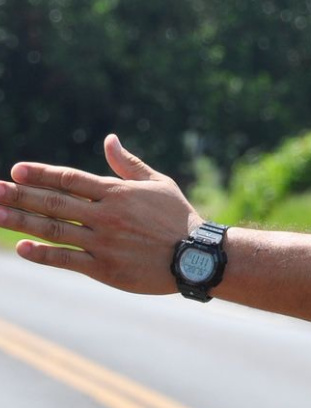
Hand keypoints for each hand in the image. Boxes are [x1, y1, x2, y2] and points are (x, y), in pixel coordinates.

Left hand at [0, 134, 201, 293]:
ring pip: (54, 229)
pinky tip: (22, 246)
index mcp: (116, 192)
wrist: (194, 256)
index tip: (16, 170)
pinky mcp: (103, 268)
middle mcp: (105, 215)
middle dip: (20, 195)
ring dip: (22, 221)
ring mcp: (102, 242)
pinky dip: (42, 253)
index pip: (70, 179)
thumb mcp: (157, 183)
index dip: (41, 174)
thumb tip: (108, 139)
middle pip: (54, 202)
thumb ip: (128, 163)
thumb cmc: (178, 217)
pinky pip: (66, 259)